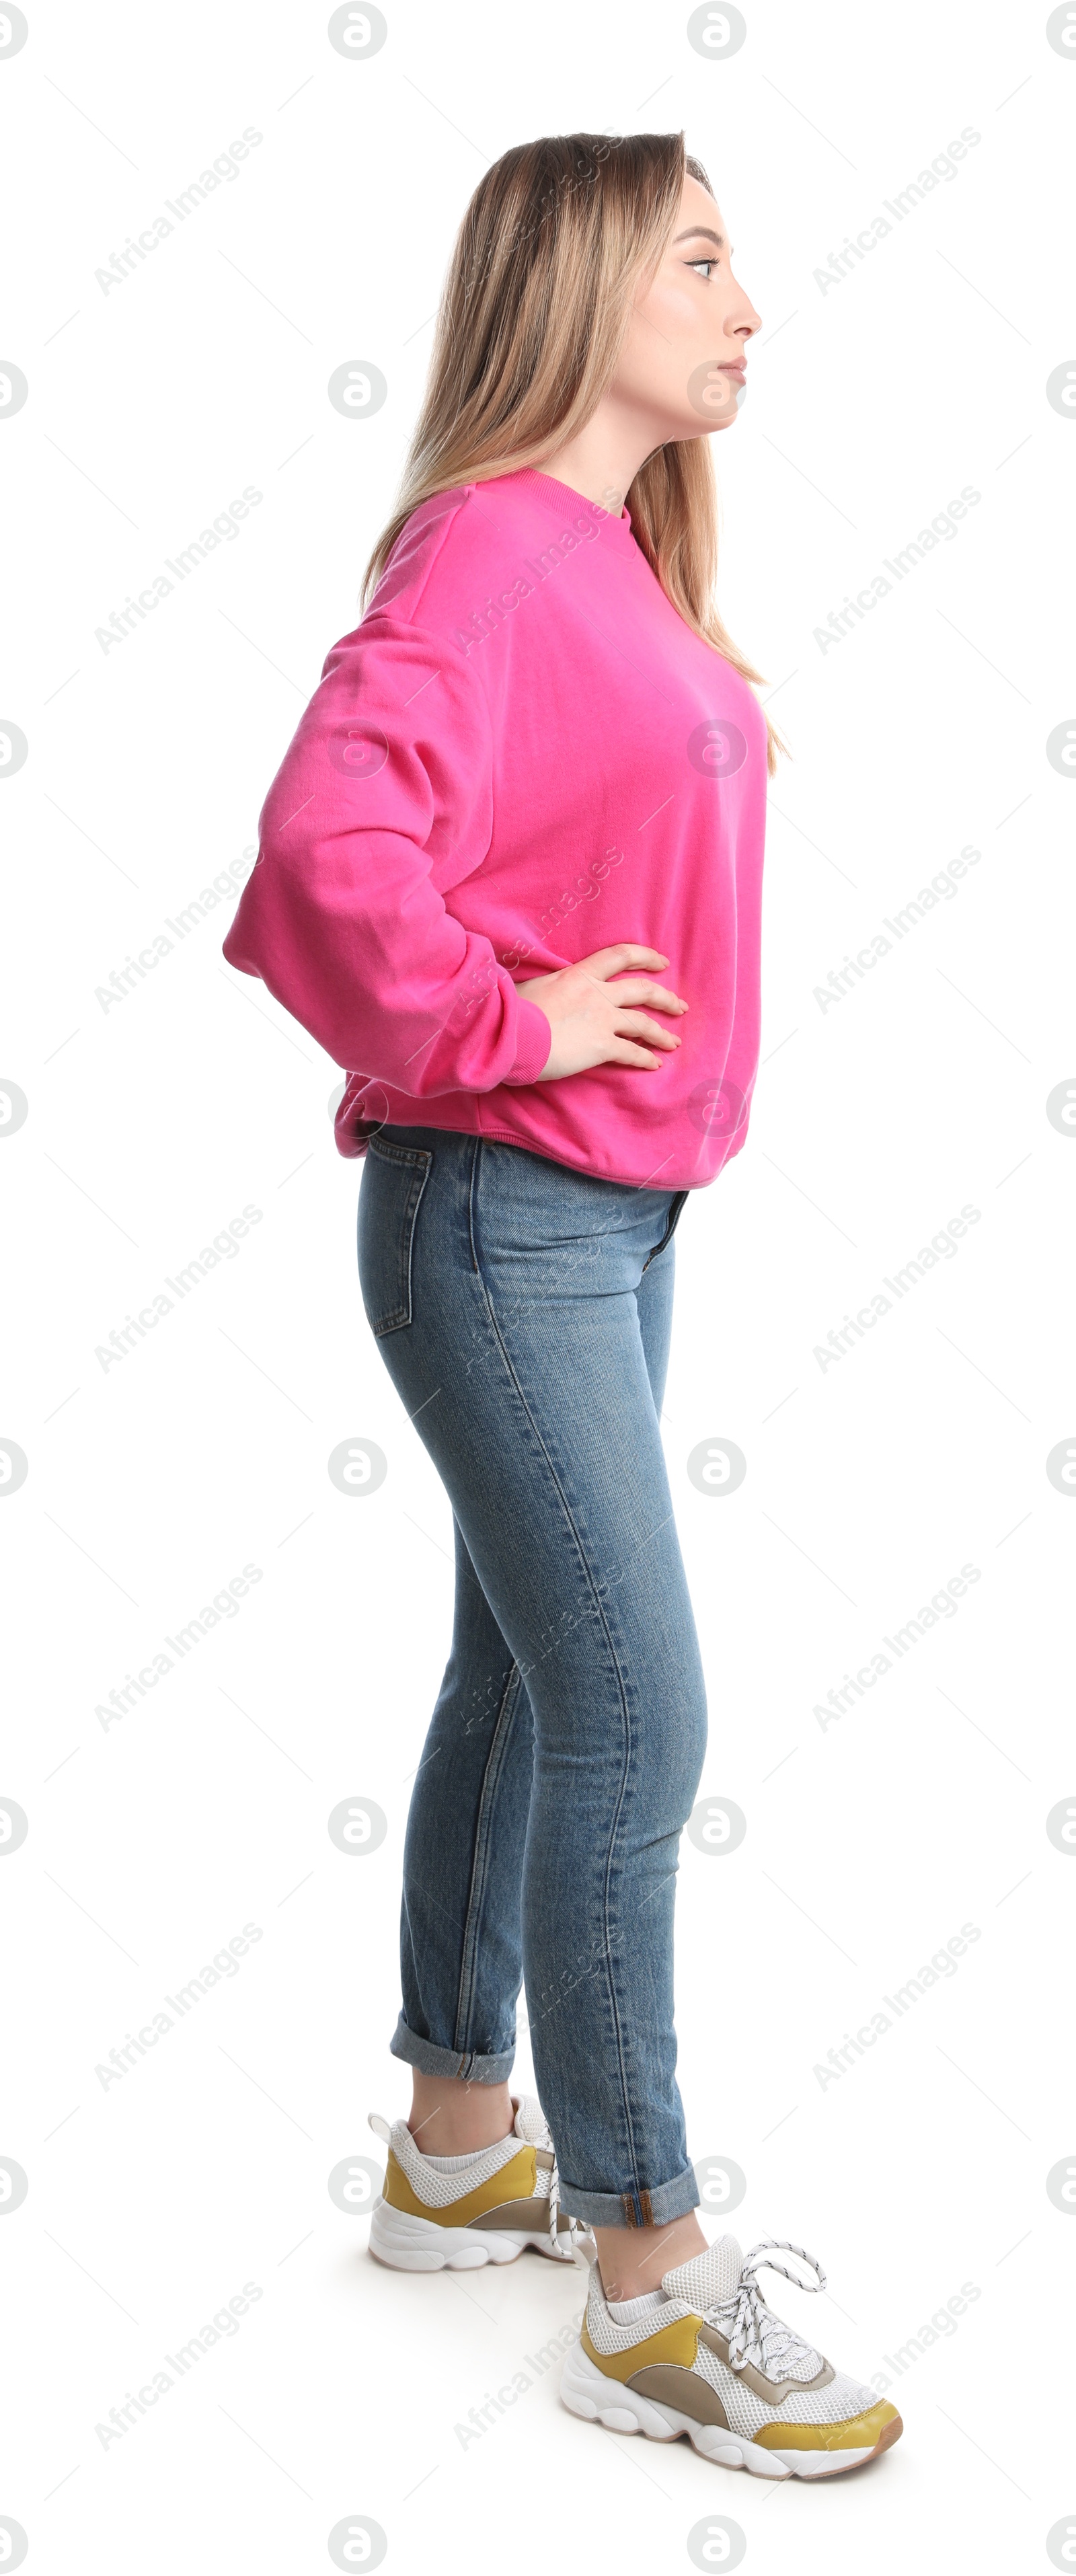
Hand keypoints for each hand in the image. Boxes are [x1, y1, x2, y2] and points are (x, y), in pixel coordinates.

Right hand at [516, 944, 687, 1080]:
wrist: (511, 1033)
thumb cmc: (512, 1010)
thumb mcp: (533, 986)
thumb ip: (551, 985)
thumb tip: (545, 988)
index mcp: (580, 973)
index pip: (621, 955)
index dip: (646, 957)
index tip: (662, 963)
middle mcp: (598, 994)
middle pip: (643, 990)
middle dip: (665, 998)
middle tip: (679, 1006)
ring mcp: (602, 1020)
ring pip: (643, 1023)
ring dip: (662, 1033)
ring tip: (674, 1042)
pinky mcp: (601, 1047)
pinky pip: (632, 1053)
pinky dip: (646, 1059)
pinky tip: (655, 1064)